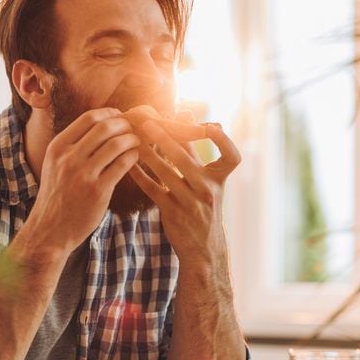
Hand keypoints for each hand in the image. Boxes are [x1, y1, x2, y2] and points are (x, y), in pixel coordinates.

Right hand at [27, 108, 140, 254]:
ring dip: (132, 139)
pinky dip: (133, 156)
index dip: (109, 114)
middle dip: (124, 124)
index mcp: (58, 147)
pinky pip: (122, 165)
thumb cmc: (58, 195)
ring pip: (116, 144)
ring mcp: (83, 174)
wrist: (50, 230)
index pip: (88, 118)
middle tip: (134, 128)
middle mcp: (68, 158)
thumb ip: (73, 145)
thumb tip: (101, 124)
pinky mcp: (98, 191)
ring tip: (138, 142)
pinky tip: (135, 157)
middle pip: (104, 127)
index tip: (120, 117)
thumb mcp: (55, 164)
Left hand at [127, 120, 240, 262]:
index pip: (231, 155)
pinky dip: (140, 176)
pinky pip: (153, 190)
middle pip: (186, 158)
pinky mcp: (173, 213)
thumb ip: (196, 149)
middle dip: (166, 138)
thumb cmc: (203, 206)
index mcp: (219, 179)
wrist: (203, 249)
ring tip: (134, 140)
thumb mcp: (208, 181)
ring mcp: (190, 202)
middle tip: (148, 123)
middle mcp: (208, 189)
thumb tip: (186, 110)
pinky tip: (129, 164)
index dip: (223, 139)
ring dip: (148, 154)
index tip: (207, 124)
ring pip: (166, 172)